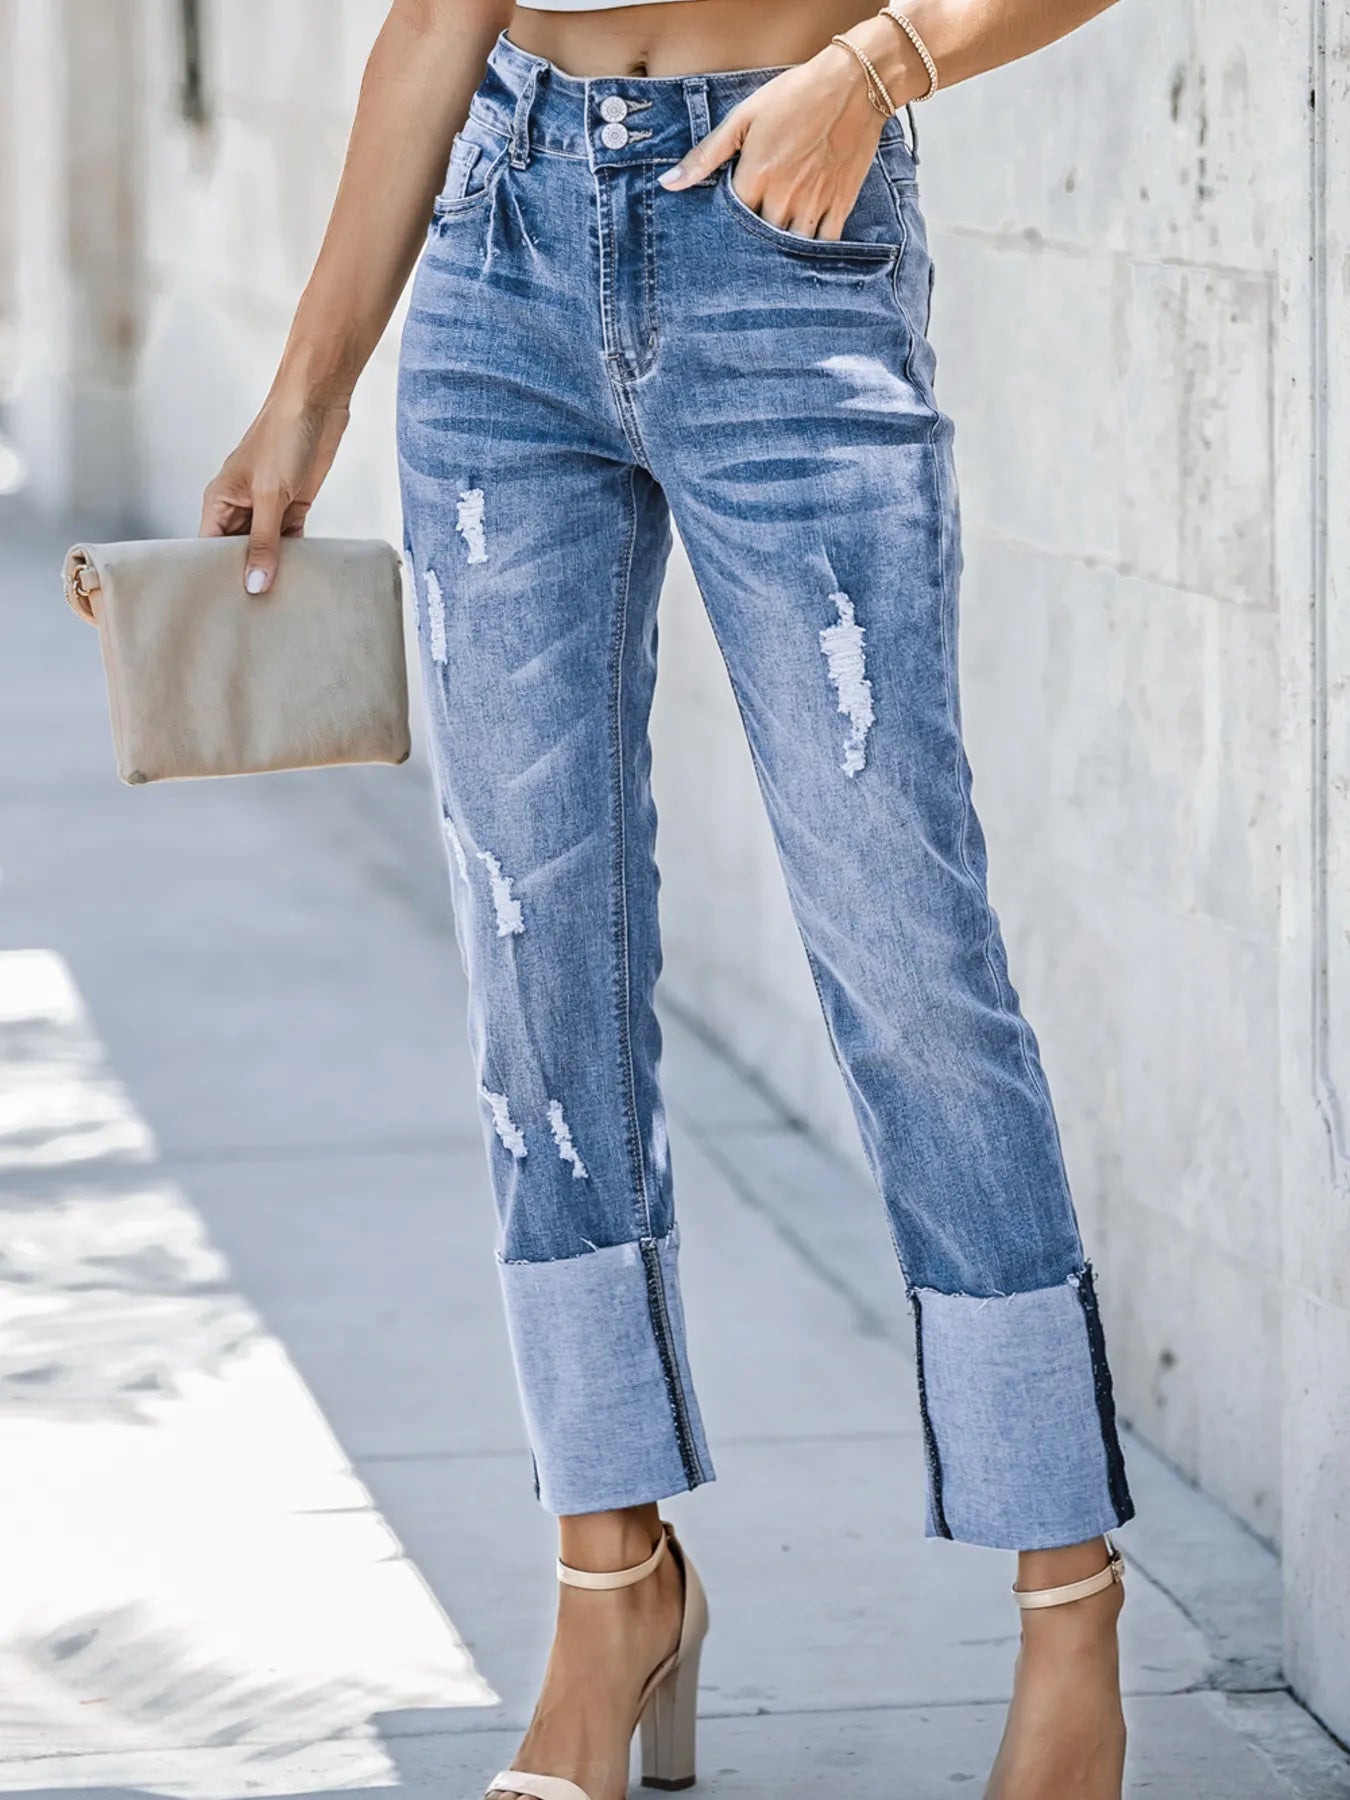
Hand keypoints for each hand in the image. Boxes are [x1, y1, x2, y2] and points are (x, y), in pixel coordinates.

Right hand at [200, 394, 350, 592]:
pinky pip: (290, 541)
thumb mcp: (270, 495)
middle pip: (237, 553)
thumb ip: (265, 543)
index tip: (221, 607)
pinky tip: (300, 579)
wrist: (318, 405)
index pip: (208, 547)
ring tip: (276, 606)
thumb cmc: (282, 436)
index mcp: (220, 500)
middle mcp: (240, 507)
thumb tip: (255, 585)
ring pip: (265, 550)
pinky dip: (295, 557)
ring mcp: (268, 508)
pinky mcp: (293, 507)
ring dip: (273, 570)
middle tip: (253, 616)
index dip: (214, 575)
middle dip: (245, 577)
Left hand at [658, 43, 885, 239]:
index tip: (727, 221)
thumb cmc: (795, 96)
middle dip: (753, 239)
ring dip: (781, 250)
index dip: (727, 224)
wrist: (852, 84)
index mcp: (756, 177)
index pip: (731, 221)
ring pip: (790, 247)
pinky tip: (804, 248)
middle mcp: (783, 197)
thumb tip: (668, 184)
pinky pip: (824, 245)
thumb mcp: (744, 118)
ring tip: (774, 244)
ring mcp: (813, 204)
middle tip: (751, 233)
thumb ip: (706, 155)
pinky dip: (813, 251)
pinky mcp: (840, 205)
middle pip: (760, 239)